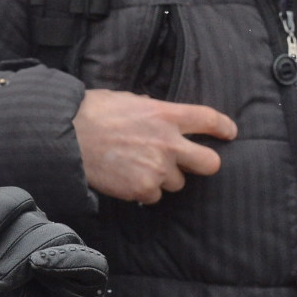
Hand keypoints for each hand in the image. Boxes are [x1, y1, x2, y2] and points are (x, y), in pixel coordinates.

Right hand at [73, 89, 236, 203]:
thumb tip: (156, 114)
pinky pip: (154, 196)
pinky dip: (143, 191)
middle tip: (193, 163)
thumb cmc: (91, 112)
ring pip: (177, 182)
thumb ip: (149, 109)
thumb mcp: (126, 100)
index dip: (224, 127)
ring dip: (163, 177)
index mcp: (166, 114)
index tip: (230, 133)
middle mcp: (169, 142)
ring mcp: (158, 168)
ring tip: (137, 167)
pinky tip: (126, 178)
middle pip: (210, 162)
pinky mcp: (143, 189)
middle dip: (205, 163)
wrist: (66, 137)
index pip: (208, 119)